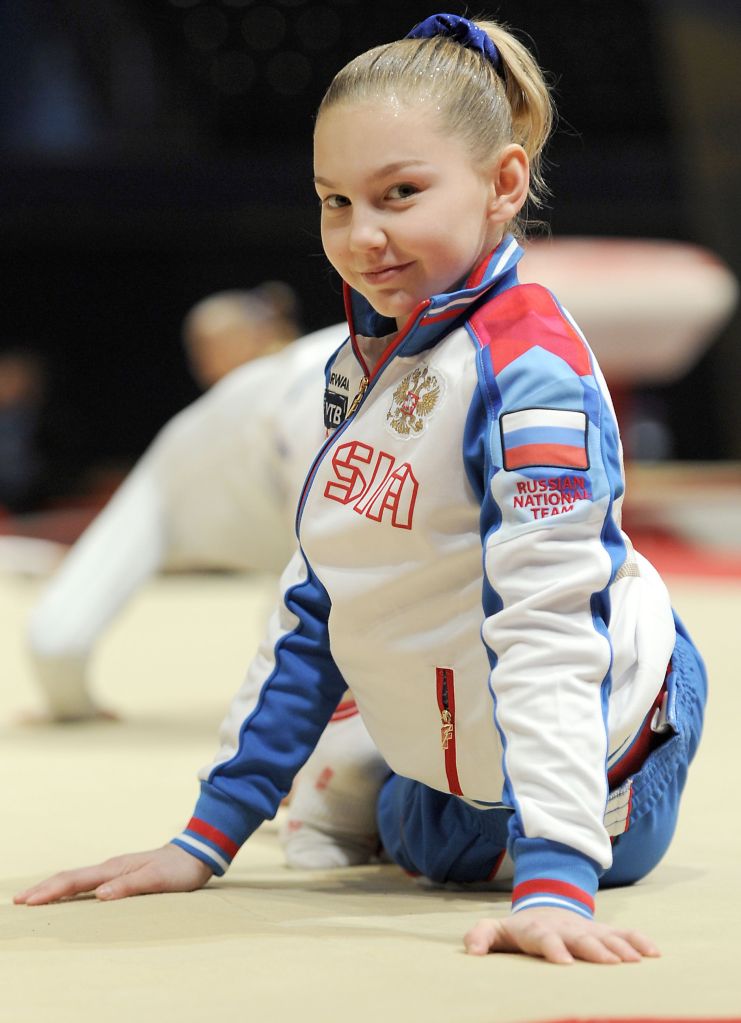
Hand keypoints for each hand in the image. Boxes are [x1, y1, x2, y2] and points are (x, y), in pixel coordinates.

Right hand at [14, 844, 212, 905]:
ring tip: (34, 898)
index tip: (27, 901)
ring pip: (77, 879)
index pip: (75, 881)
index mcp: (115, 869)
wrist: (196, 853)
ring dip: (54, 888)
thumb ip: (129, 887)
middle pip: (70, 878)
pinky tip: (68, 895)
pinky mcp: (121, 874)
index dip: (50, 892)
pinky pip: (88, 882)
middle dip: (44, 889)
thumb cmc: (178, 869)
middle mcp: (111, 868)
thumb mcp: (157, 880)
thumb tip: (99, 896)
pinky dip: (71, 888)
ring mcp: (115, 870)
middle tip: (18, 901)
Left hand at [463, 906, 659, 964]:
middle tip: (610, 963)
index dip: (553, 948)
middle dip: (594, 949)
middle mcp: (566, 929)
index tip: (564, 962)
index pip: (544, 938)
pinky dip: (639, 941)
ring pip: (606, 936)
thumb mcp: (496, 930)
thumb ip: (482, 936)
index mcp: (538, 931)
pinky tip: (655, 954)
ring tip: (636, 961)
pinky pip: (624, 935)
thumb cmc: (519, 929)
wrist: (544, 907)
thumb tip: (471, 952)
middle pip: (581, 938)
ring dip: (621, 947)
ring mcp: (587, 930)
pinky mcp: (603, 933)